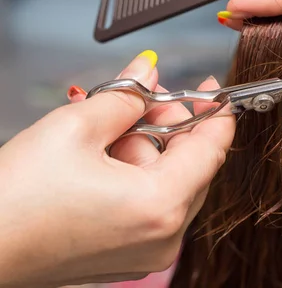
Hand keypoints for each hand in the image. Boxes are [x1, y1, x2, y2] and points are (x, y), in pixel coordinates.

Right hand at [0, 51, 234, 287]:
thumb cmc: (14, 202)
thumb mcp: (74, 128)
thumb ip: (125, 95)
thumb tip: (148, 71)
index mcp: (160, 206)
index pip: (213, 149)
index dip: (215, 112)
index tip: (210, 90)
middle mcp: (164, 237)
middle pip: (192, 163)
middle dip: (168, 126)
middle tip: (139, 101)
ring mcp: (149, 251)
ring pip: (172, 181)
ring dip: (148, 149)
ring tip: (103, 138)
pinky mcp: (131, 256)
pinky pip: (154, 203)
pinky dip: (139, 175)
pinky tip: (106, 161)